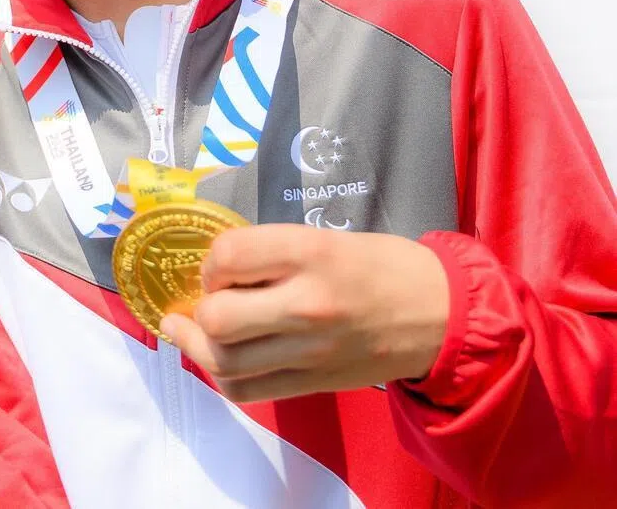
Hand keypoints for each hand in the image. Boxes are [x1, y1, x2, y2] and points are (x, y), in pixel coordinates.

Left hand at [159, 224, 449, 403]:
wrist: (442, 313)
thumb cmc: (381, 264)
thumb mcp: (325, 237)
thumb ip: (273, 252)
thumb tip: (218, 269)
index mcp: (310, 253)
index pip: (230, 255)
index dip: (211, 260)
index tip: (218, 265)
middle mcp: (307, 303)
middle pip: (219, 317)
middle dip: (199, 307)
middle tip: (204, 297)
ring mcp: (311, 350)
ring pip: (227, 361)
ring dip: (196, 346)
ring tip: (186, 330)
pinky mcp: (316, 383)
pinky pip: (249, 391)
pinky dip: (222, 376)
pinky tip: (215, 357)